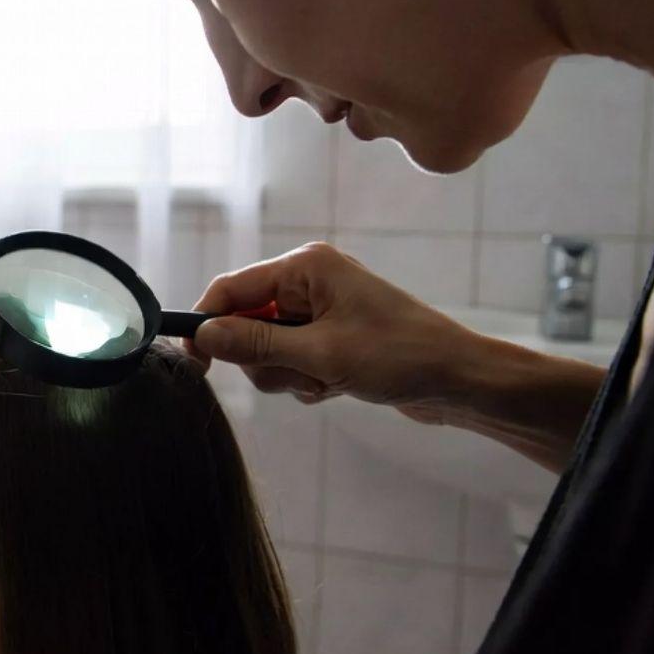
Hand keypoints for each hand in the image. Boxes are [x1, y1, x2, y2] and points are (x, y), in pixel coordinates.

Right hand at [189, 241, 480, 414]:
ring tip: (328, 382)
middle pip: (245, 324)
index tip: (194, 362)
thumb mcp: (320, 355)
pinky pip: (291, 363)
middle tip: (300, 375)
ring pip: (266, 350)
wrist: (459, 380)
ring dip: (289, 376)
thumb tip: (203, 335)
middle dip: (265, 360)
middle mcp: (309, 282)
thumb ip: (256, 345)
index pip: (230, 289)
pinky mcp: (329, 338)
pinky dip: (306, 381)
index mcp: (305, 267)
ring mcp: (319, 311)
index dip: (206, 324)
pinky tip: (337, 386)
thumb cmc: (399, 356)